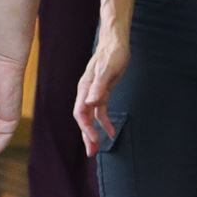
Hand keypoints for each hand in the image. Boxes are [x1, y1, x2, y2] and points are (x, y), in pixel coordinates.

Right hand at [74, 30, 129, 155]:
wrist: (116, 43)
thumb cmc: (112, 54)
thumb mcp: (108, 70)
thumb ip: (99, 86)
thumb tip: (90, 102)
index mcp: (85, 88)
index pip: (81, 113)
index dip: (86, 128)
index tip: (93, 140)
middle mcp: (86, 92)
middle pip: (84, 118)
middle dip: (87, 136)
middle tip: (92, 152)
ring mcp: (93, 93)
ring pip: (91, 117)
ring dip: (94, 132)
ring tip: (98, 147)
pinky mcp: (102, 92)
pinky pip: (101, 111)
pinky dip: (105, 122)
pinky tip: (111, 132)